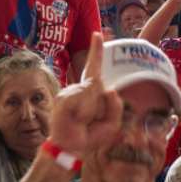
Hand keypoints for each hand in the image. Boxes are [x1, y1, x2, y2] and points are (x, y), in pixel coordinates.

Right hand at [50, 34, 123, 157]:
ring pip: (94, 92)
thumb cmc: (90, 135)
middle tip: (88, 121)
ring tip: (84, 122)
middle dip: (100, 105)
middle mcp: (80, 88)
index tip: (97, 34)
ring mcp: (71, 91)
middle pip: (99, 85)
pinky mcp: (65, 97)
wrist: (71, 147)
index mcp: (91, 93)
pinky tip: (78, 119)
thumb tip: (109, 89)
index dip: (96, 50)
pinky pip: (84, 99)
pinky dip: (86, 112)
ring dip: (95, 112)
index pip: (94, 68)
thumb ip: (115, 107)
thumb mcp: (111, 123)